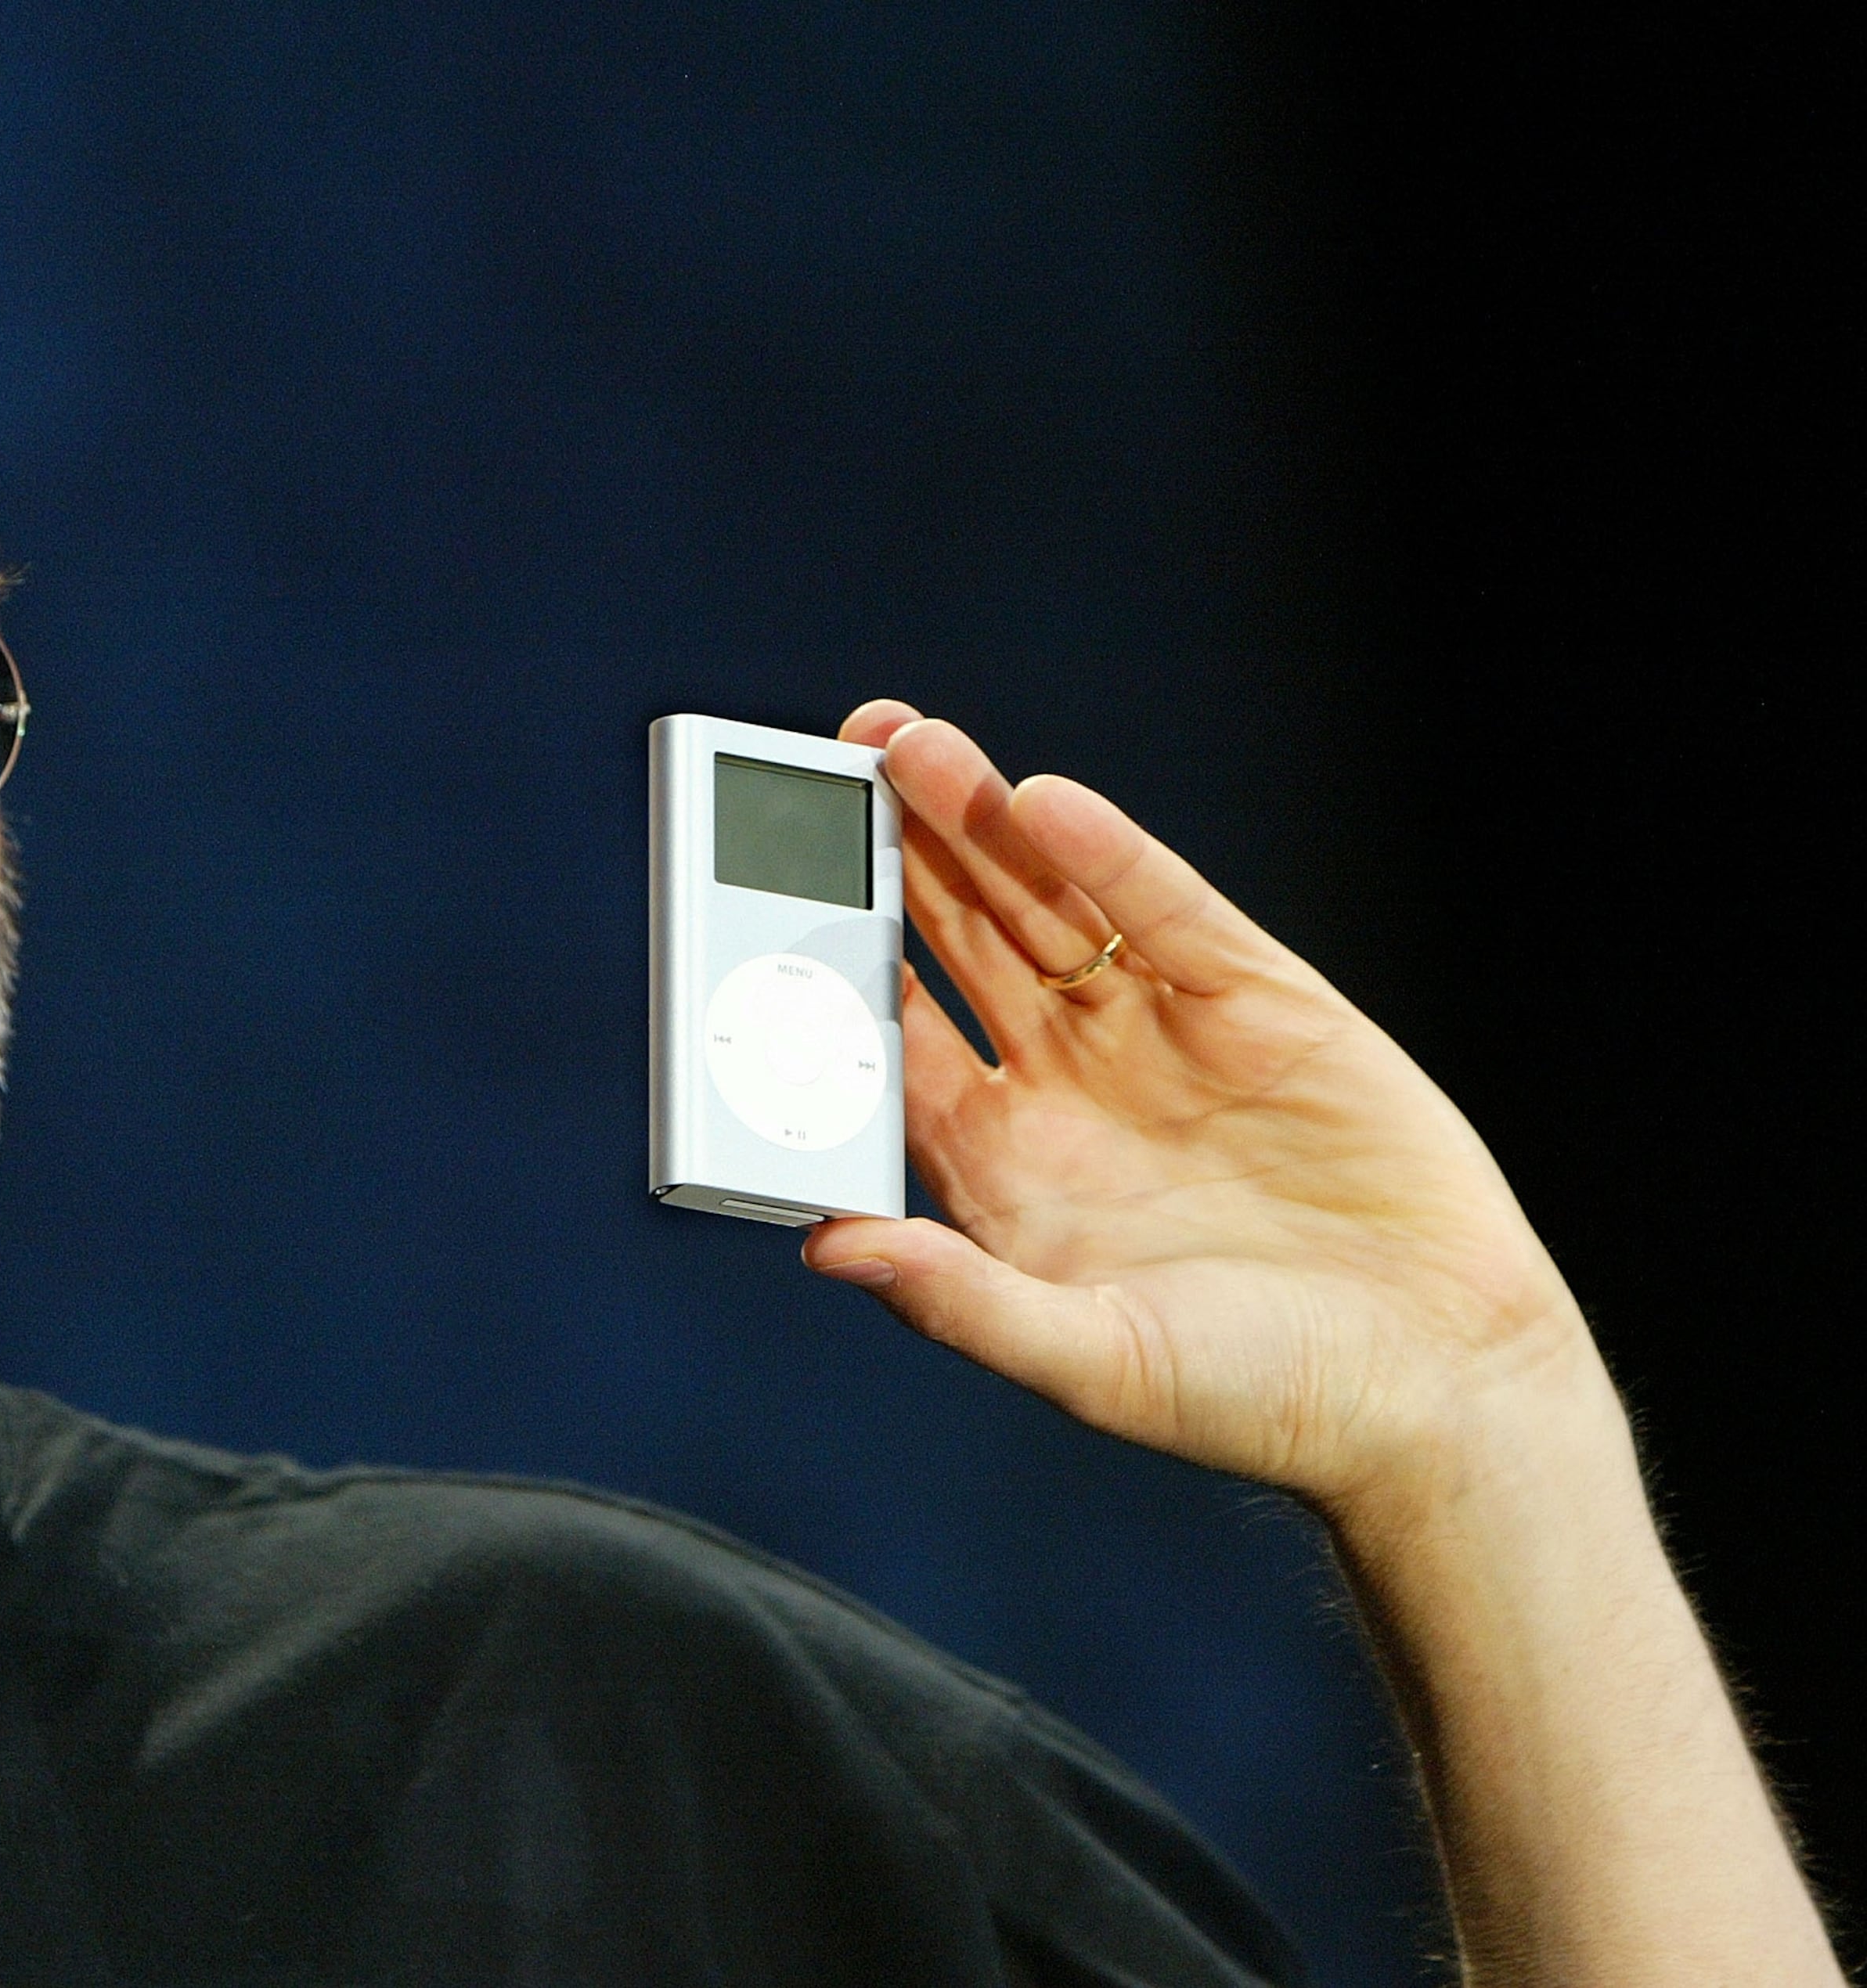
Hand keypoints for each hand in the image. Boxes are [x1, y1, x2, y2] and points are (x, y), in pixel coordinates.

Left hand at [804, 704, 1613, 1513]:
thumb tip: (828, 1248)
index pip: (888, 1040)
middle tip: (826, 769)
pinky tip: (1043, 804)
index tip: (757, 907)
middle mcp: (1066, 1082)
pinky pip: (1163, 909)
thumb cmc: (1257, 1397)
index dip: (828, 971)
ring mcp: (1158, 1031)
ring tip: (903, 745)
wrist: (1440, 1387)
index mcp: (1000, 1165)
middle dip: (892, 856)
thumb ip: (956, 1303)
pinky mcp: (1257, 998)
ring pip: (1046, 902)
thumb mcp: (1089, 1363)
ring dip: (977, 824)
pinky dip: (1106, 854)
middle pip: (956, 943)